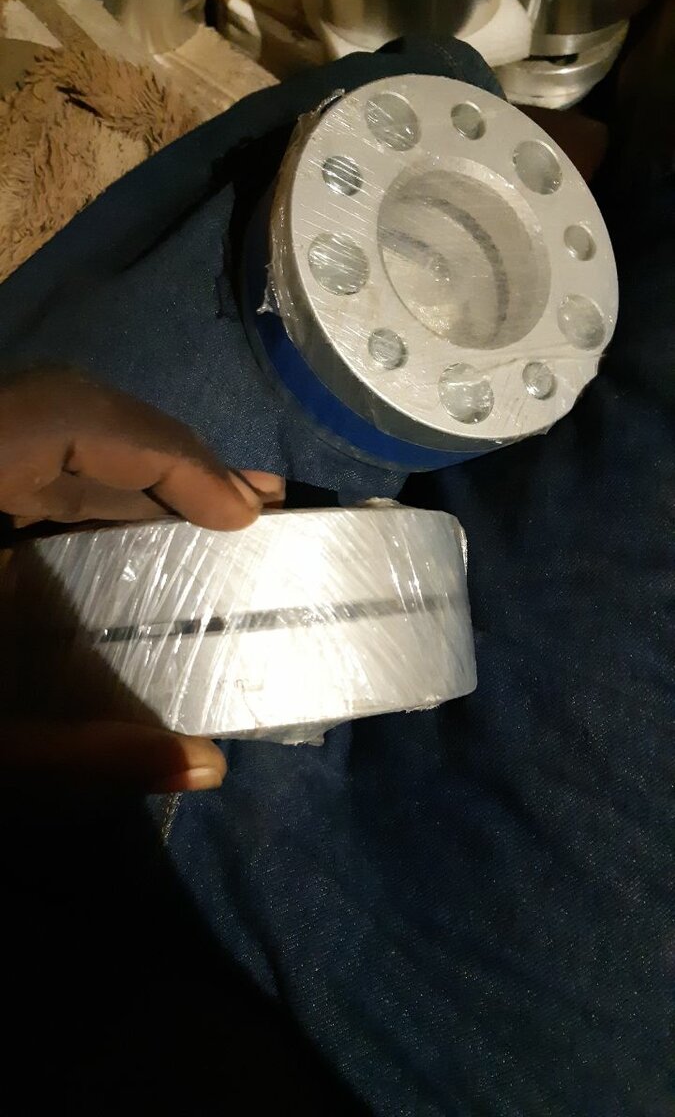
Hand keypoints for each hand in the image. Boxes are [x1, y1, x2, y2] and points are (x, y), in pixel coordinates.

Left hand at [0, 368, 284, 792]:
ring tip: (221, 510)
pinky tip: (143, 526)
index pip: (70, 421)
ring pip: (52, 434)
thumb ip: (81, 752)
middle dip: (170, 456)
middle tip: (253, 508)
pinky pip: (28, 467)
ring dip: (138, 469)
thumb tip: (207, 769)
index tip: (240, 512)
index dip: (167, 453)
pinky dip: (93, 490)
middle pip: (72, 412)